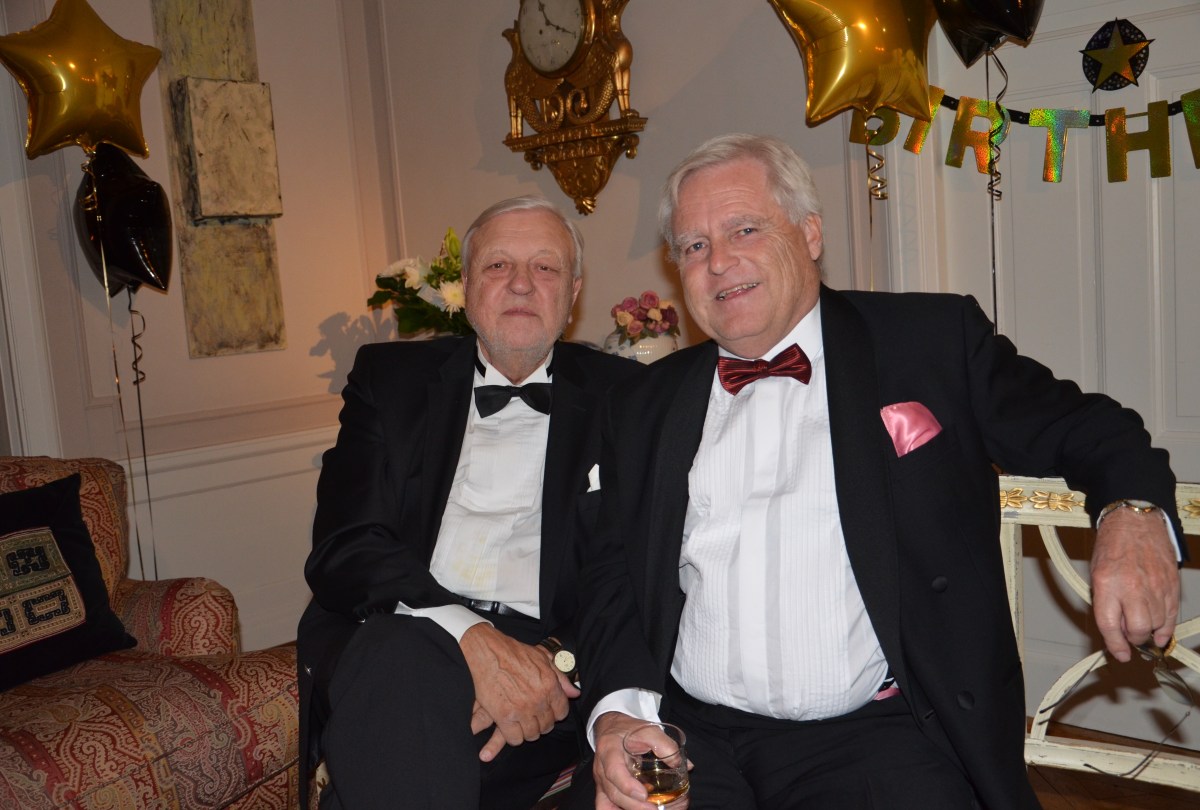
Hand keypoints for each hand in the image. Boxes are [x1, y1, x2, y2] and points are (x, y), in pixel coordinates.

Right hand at [459, 623, 579, 761]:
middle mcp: (539, 700)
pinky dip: (513, 736)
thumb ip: (561, 677)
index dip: (555, 713)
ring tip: (522, 723)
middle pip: (547, 726)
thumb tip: (575, 693)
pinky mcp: (503, 716)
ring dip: (527, 731)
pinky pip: (515, 738)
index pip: (561, 712)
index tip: (547, 711)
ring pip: (532, 734)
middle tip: (532, 717)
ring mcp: (521, 710)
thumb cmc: (515, 653)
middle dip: (541, 723)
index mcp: (550, 685)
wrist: (489, 652)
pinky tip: (510, 728)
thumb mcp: (543, 658)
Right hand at [592, 712, 682, 809]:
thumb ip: (665, 745)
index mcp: (609, 749)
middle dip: (634, 805)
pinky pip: (605, 806)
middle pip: (613, 792)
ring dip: (629, 808)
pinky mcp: (603, 790)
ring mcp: (601, 781)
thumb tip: (684, 766)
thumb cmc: (629, 730)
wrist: (612, 729)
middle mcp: (601, 768)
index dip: (627, 785)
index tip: (643, 795)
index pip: (613, 771)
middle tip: (655, 809)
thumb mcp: (648, 730)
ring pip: (609, 801)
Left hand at [1090, 507, 1179, 661]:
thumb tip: (1114, 630)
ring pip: (1156, 625)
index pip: (1110, 625)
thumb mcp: (1096, 574)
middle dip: (1134, 640)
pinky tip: (1160, 632)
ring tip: (1143, 631)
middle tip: (1130, 639)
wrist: (1135, 522)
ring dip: (1149, 634)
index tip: (1119, 654)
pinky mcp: (1171, 585)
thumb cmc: (1112, 546)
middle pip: (1137, 629)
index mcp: (1107, 584)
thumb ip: (1105, 602)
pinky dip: (1166, 628)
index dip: (1115, 645)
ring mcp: (1155, 586)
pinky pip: (1171, 615)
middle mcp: (1132, 587)